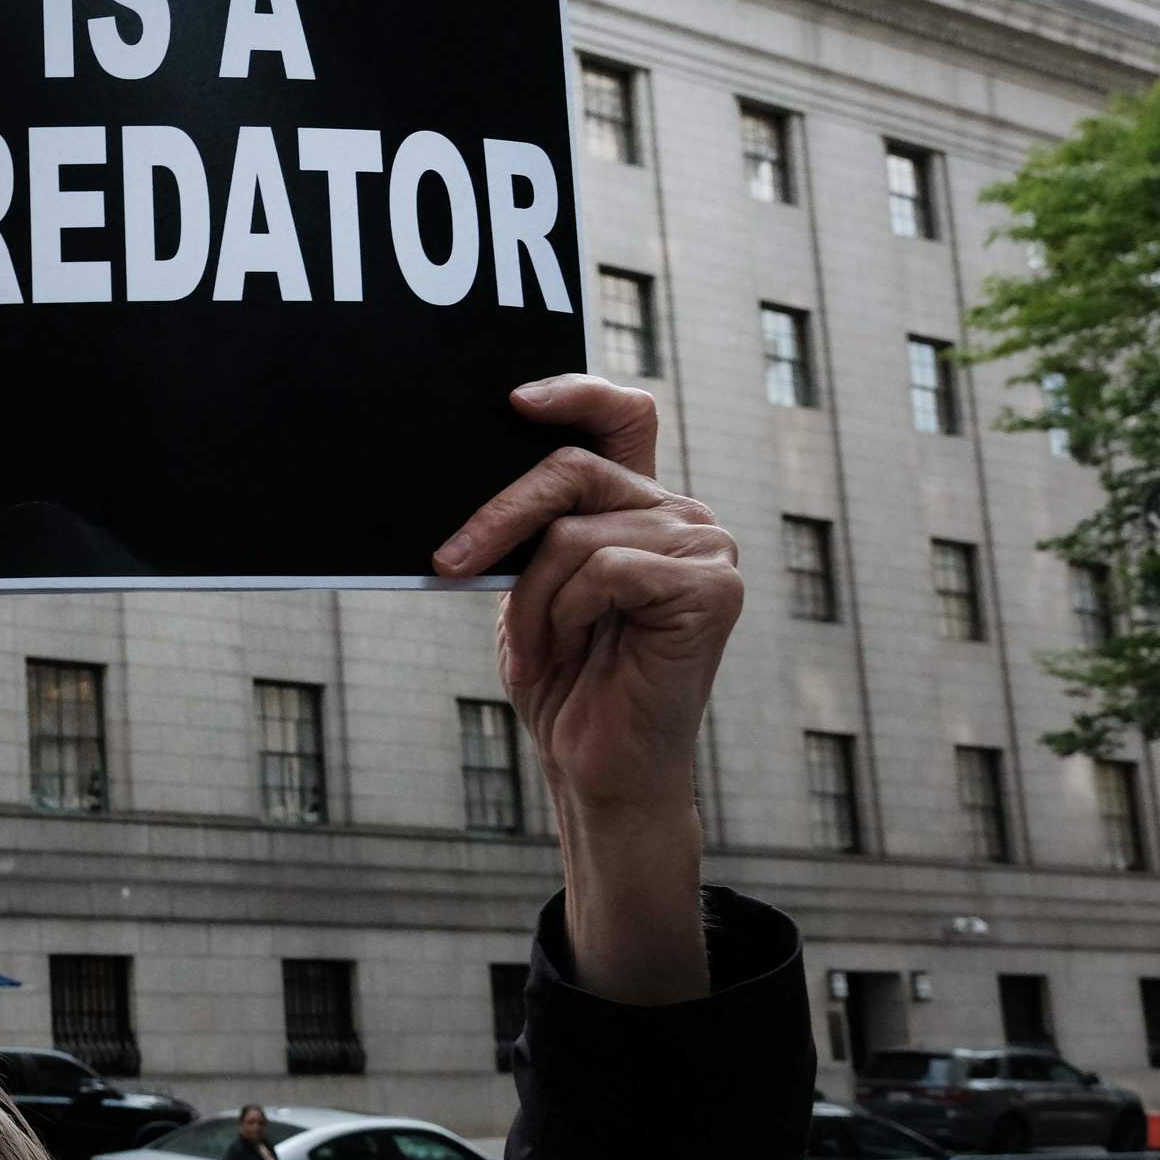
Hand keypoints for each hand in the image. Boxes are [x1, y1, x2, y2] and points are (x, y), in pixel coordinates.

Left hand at [435, 376, 739, 1002]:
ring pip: (573, 531)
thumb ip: (532, 529)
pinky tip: (578, 651)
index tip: (512, 403)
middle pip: (572, 470)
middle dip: (497, 519)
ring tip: (543, 647)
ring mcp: (706, 549)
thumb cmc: (565, 683)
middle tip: (448, 565)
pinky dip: (566, 614)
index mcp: (643, 508)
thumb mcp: (532, 589)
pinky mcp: (712, 588)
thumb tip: (472, 476)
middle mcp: (684, 517)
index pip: (623, 415)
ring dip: (532, 598)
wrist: (596, 767)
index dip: (573, 393)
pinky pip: (602, 568)